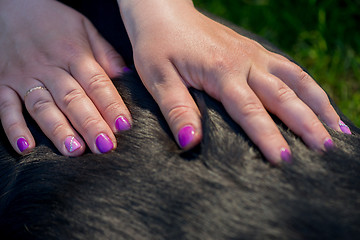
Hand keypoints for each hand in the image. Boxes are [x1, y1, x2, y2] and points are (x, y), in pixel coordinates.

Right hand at [0, 0, 131, 154]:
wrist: (9, 4)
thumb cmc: (53, 19)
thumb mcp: (84, 27)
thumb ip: (105, 52)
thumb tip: (124, 75)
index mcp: (74, 53)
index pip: (96, 83)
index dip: (111, 105)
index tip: (124, 126)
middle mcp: (50, 67)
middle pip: (72, 99)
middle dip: (90, 124)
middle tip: (104, 146)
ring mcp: (24, 76)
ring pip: (43, 107)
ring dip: (59, 130)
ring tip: (75, 150)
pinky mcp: (2, 82)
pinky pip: (6, 108)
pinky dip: (14, 128)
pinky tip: (27, 148)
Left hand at [119, 0, 348, 163]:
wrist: (164, 12)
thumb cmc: (158, 45)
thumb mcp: (158, 78)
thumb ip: (177, 108)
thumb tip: (191, 141)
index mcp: (221, 71)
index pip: (250, 111)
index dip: (269, 137)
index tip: (285, 161)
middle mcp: (244, 62)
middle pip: (283, 96)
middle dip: (307, 124)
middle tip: (326, 150)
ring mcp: (253, 54)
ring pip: (296, 79)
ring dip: (318, 104)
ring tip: (336, 129)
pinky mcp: (254, 50)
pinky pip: (290, 68)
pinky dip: (309, 86)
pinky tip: (318, 100)